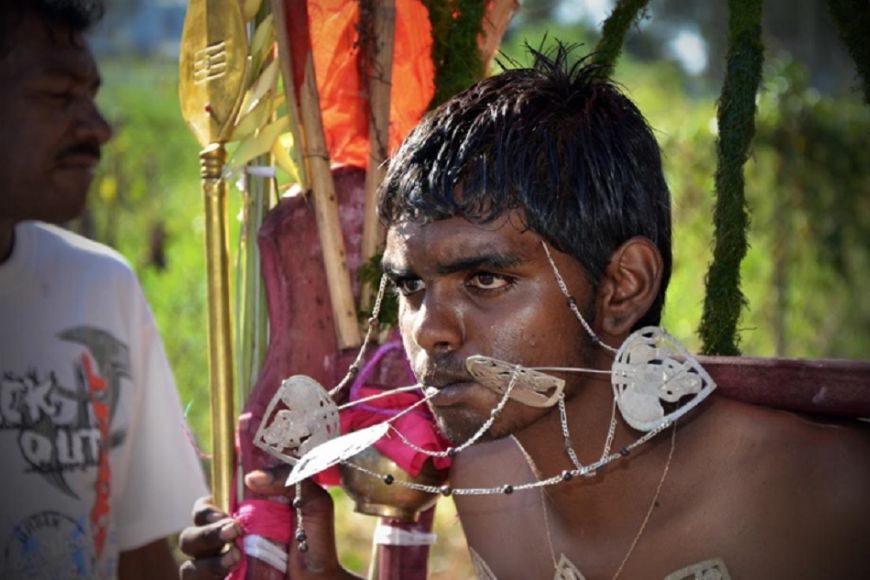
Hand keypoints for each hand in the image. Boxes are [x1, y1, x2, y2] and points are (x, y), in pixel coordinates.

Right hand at [178, 467, 357, 578]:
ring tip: (237, 557)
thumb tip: (253, 477)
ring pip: (189, 565)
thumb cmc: (315, 543)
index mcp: (237, 520)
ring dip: (208, 559)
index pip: (205, 509)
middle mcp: (223, 546)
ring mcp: (219, 571)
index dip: (206, 508)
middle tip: (233, 530)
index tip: (223, 509)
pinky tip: (232, 570)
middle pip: (190, 534)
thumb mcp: (312, 502)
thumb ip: (289, 478)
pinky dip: (207, 575)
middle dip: (206, 532)